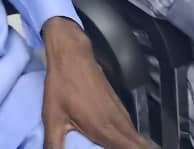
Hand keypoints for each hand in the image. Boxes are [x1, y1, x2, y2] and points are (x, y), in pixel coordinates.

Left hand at [41, 17, 148, 148]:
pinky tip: (122, 141)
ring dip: (136, 145)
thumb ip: (53, 143)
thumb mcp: (52, 118)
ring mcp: (120, 111)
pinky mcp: (117, 104)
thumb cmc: (62, 84)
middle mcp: (118, 122)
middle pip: (141, 145)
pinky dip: (131, 138)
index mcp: (105, 129)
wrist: (71, 55)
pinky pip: (131, 127)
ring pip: (137, 137)